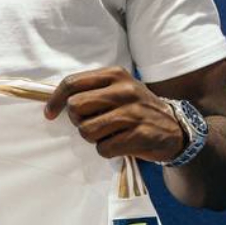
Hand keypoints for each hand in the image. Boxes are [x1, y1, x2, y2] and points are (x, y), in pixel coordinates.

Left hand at [44, 66, 185, 162]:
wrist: (175, 128)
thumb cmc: (137, 108)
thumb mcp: (118, 89)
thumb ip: (92, 90)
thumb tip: (57, 100)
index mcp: (115, 74)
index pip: (72, 83)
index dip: (55, 99)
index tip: (50, 113)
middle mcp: (123, 90)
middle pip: (75, 107)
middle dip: (77, 121)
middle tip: (90, 124)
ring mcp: (133, 112)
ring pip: (87, 130)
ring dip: (92, 138)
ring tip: (107, 134)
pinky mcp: (140, 135)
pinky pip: (104, 148)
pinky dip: (106, 150)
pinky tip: (118, 144)